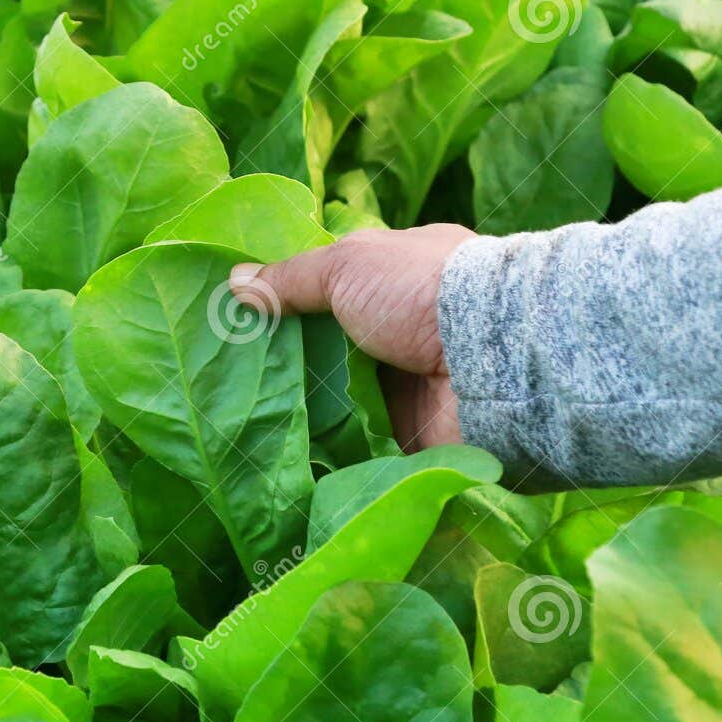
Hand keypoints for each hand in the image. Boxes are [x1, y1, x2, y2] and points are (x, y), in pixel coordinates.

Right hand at [229, 223, 474, 452]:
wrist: (488, 359)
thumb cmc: (419, 292)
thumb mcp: (346, 265)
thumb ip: (291, 278)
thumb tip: (235, 282)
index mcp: (402, 276)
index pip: (338, 287)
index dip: (294, 301)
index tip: (245, 322)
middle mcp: (408, 329)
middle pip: (335, 347)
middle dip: (292, 363)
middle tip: (234, 380)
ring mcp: (411, 382)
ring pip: (344, 398)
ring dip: (306, 411)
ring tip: (245, 423)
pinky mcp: (411, 431)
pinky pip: (361, 444)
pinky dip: (330, 450)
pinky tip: (284, 456)